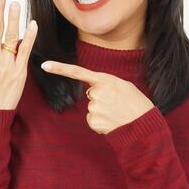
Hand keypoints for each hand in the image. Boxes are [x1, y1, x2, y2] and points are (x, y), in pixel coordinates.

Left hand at [39, 60, 154, 134]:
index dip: (59, 68)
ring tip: (117, 113)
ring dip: (102, 112)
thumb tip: (92, 91)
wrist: (143, 124)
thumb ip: (106, 84)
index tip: (44, 65)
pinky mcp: (93, 121)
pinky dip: (101, 122)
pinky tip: (113, 122)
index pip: (78, 72)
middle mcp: (96, 92)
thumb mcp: (123, 85)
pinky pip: (92, 120)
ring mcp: (94, 107)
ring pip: (92, 109)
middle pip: (90, 95)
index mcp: (104, 80)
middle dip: (101, 100)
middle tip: (117, 104)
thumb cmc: (136, 103)